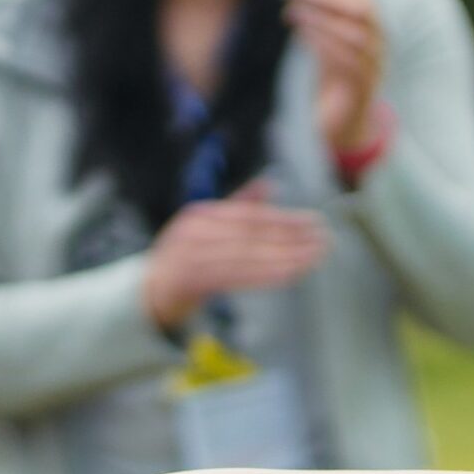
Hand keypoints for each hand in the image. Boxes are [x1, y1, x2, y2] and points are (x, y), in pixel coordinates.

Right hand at [143, 180, 327, 331]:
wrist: (150, 291)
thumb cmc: (185, 257)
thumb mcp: (207, 226)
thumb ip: (238, 205)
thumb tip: (269, 182)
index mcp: (202, 214)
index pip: (251, 216)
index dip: (285, 219)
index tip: (315, 223)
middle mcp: (194, 232)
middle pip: (251, 236)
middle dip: (291, 239)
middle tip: (323, 241)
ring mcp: (190, 256)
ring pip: (246, 257)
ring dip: (284, 258)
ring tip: (313, 258)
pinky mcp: (190, 281)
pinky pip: (236, 277)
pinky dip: (265, 276)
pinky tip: (290, 274)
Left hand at [285, 0, 387, 152]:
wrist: (345, 127)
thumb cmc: (334, 82)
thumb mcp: (328, 47)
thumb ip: (322, 24)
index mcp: (374, 33)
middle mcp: (379, 46)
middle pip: (364, 10)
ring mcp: (374, 68)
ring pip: (356, 35)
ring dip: (322, 19)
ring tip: (292, 10)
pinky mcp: (362, 91)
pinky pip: (348, 63)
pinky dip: (324, 44)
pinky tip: (302, 33)